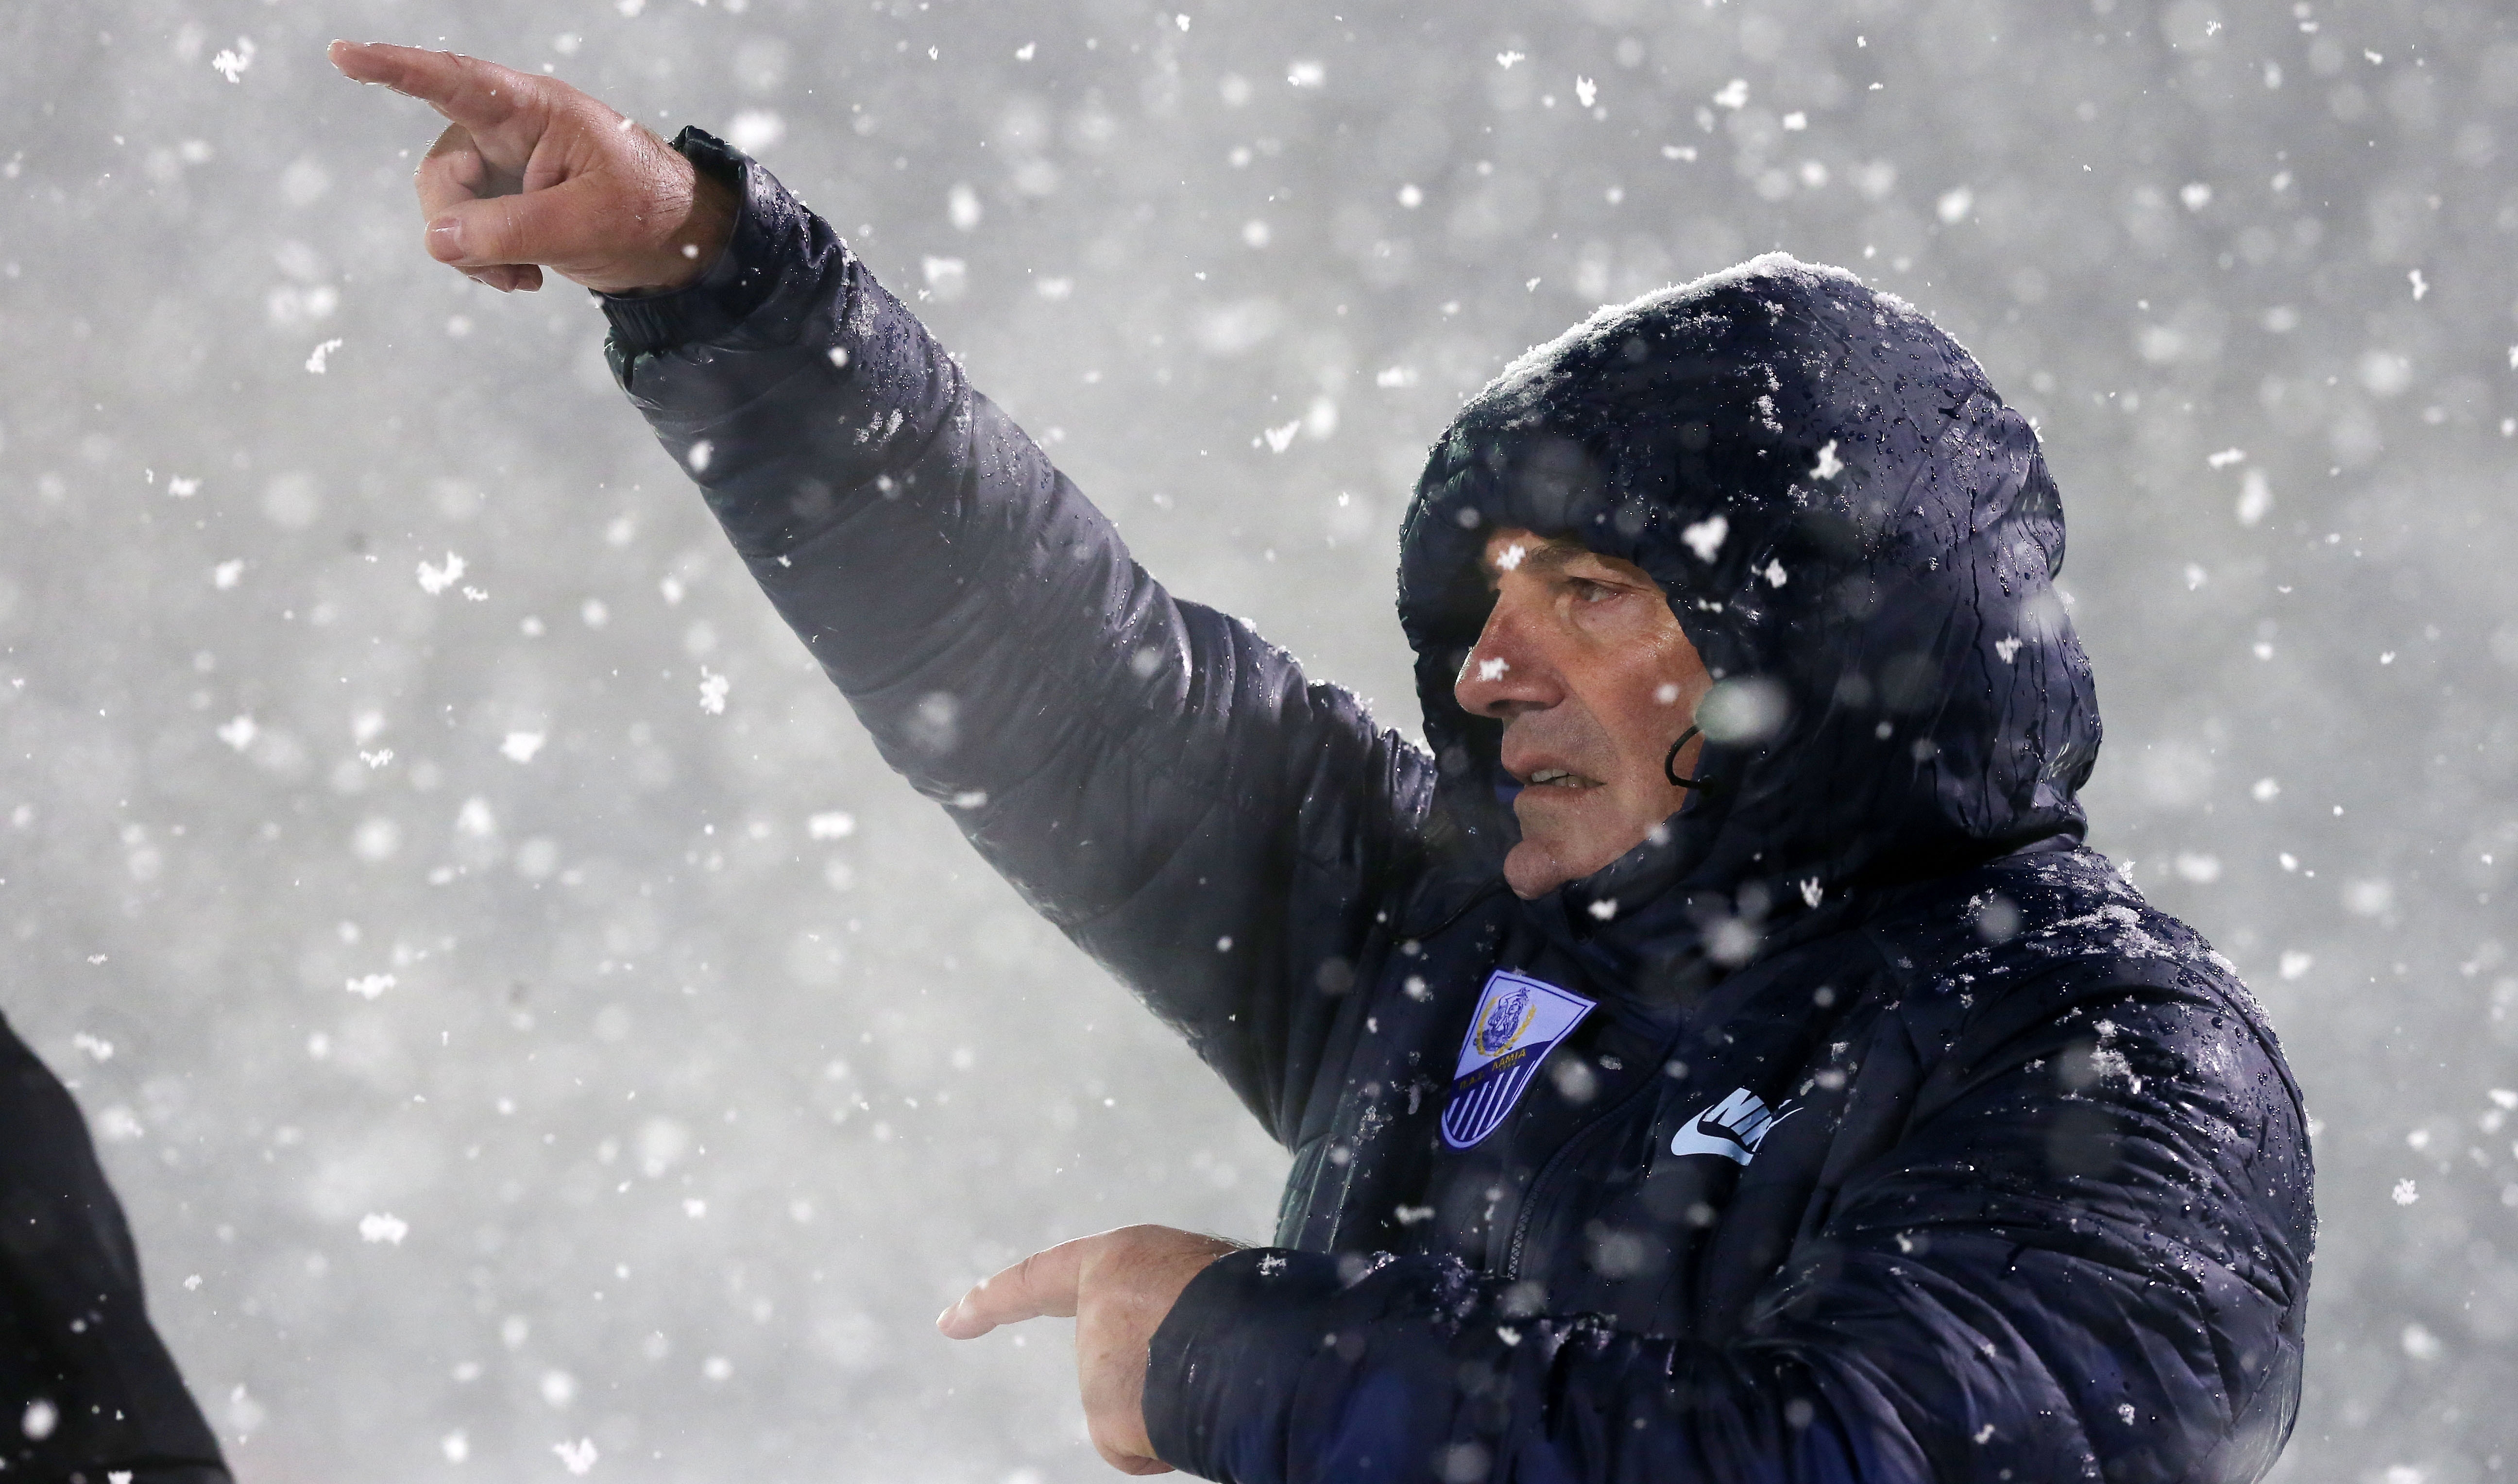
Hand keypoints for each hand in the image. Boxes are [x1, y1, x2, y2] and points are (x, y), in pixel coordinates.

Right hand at [327, 40, 735, 294]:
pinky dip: (483, 262)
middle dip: (461, 226)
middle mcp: (506, 130)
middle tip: (507, 268)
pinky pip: (461, 232)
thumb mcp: (586, 223)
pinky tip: (524, 277)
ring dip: (473, 254)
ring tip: (524, 277)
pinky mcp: (501, 200)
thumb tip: (436, 238)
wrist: (676, 242)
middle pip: (441, 172)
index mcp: (535, 111)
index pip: (455, 80)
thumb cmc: (646, 212)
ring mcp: (499, 165)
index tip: (344, 56)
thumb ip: (512, 229)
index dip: (395, 68)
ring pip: (445, 209)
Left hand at [940, 1225, 1240, 1474]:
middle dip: (1151, 1372)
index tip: (949, 1322)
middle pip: (1113, 1357)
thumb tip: (1175, 1360)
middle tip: (1208, 1363)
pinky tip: (1194, 1423)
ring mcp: (1096, 1361)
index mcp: (1120, 1259)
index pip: (1041, 1278)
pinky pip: (1132, 1444)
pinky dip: (1159, 1445)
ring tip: (1216, 1379)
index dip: (995, 1299)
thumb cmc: (1253, 1300)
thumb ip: (1168, 1303)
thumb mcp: (1206, 1279)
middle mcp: (1097, 1306)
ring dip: (1168, 1402)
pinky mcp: (1102, 1413)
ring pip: (1132, 1402)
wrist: (1262, 1338)